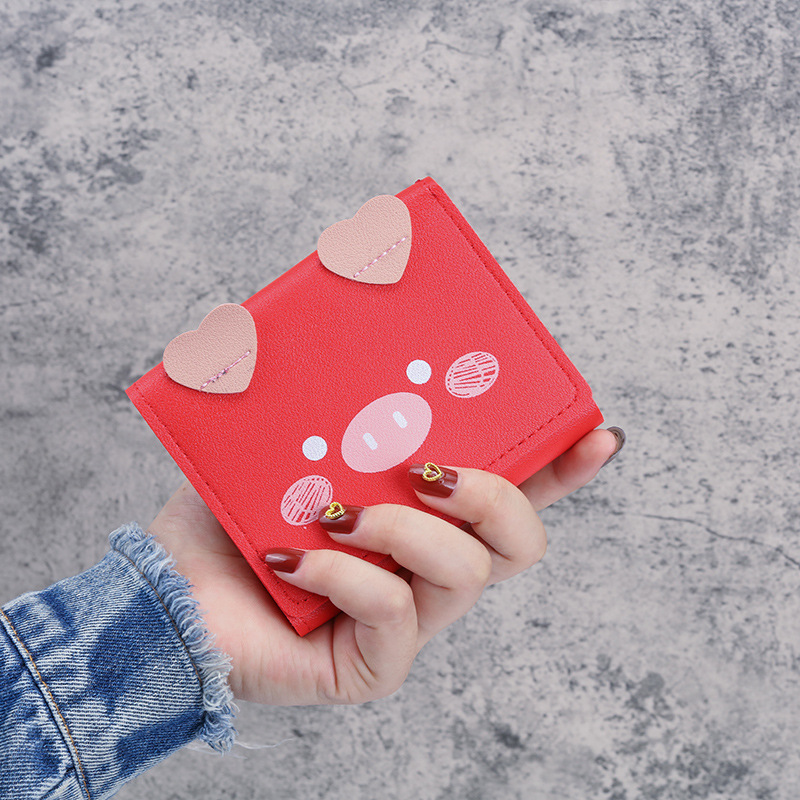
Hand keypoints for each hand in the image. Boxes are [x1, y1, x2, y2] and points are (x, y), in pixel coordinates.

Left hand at [147, 428, 622, 705]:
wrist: (166, 593)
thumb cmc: (230, 516)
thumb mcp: (288, 445)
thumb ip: (329, 401)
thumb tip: (347, 321)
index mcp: (422, 520)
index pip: (513, 496)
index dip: (564, 471)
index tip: (599, 434)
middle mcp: (427, 573)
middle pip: (520, 542)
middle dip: (492, 494)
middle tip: (432, 467)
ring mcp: (409, 623)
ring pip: (467, 574)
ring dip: (406, 527)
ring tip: (341, 509)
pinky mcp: (375, 665)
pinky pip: (392, 612)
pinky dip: (348, 572)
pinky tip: (297, 560)